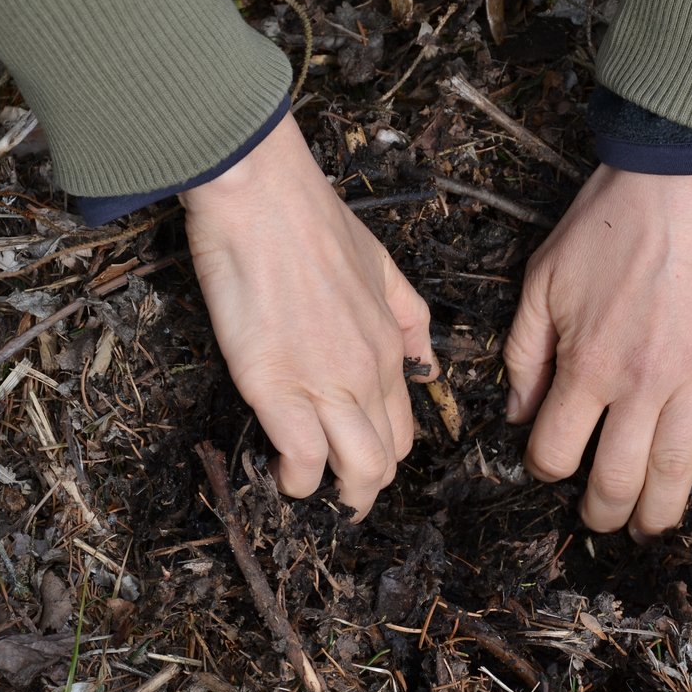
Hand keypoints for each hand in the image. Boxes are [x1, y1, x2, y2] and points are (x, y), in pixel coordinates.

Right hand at [180, 114, 435, 519]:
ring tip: (309, 491)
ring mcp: (325, 382)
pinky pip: (302, 459)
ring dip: (336, 495)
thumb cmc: (310, 221)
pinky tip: (280, 474)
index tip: (350, 455)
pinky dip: (295, 480)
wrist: (262, 196)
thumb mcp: (382, 264)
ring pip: (357, 471)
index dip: (379, 453)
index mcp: (391, 344)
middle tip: (331, 488)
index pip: (402, 427)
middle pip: (385, 459)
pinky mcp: (277, 387)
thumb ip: (409, 317)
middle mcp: (368, 371)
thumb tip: (428, 366)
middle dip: (362, 486)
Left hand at [503, 165, 691, 538]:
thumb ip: (523, 353)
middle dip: (601, 512)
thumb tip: (517, 414)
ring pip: (678, 472)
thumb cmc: (605, 223)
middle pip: (617, 479)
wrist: (681, 176)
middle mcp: (641, 383)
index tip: (548, 464)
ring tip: (648, 528)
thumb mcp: (540, 281)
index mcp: (586, 365)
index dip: (544, 467)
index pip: (556, 450)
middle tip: (598, 520)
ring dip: (660, 514)